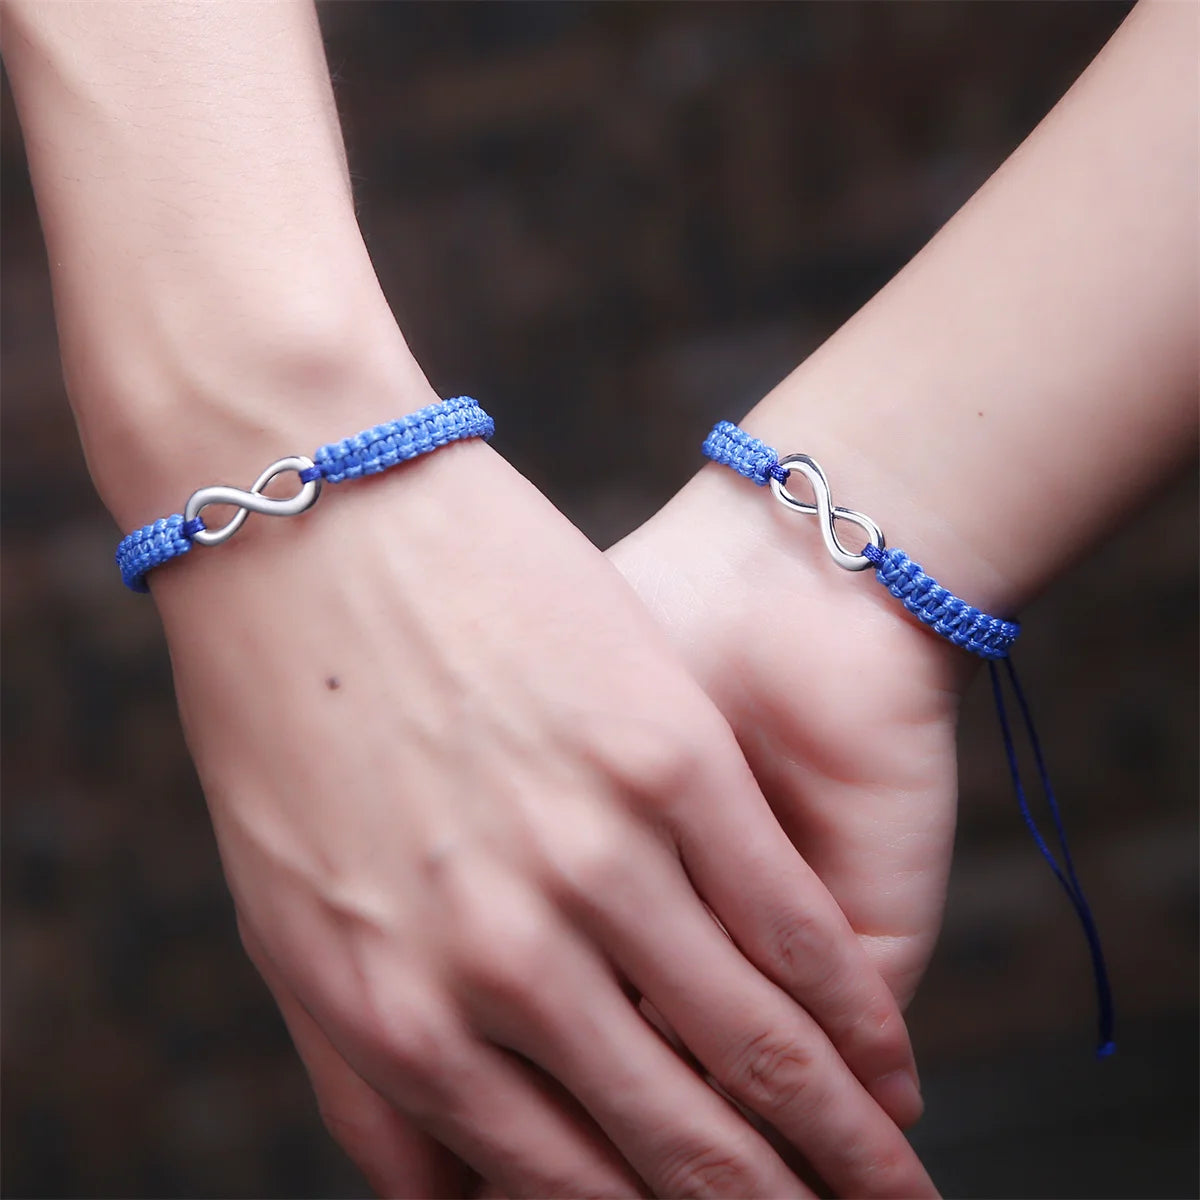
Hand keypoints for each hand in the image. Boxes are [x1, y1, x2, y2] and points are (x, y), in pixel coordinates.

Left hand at [153, 418, 934, 1197]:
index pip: (560, 1183)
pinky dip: (856, 1021)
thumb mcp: (291, 923)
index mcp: (400, 1012)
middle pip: (674, 1143)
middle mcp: (502, 959)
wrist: (319, 526)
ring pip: (756, 1049)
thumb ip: (367, 1077)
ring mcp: (594, 857)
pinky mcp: (669, 763)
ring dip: (839, 1150)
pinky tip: (891, 1077)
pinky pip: (790, 926)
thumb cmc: (296, 723)